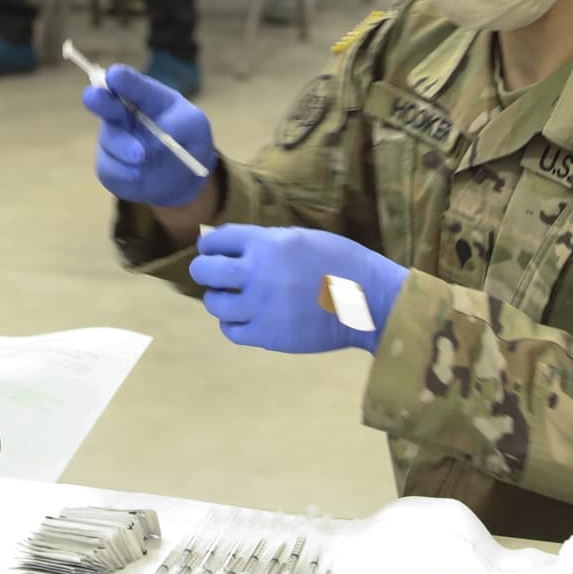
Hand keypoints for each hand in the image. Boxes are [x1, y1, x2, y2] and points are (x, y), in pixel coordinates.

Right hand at [84, 63, 214, 207]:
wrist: (182, 177)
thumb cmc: (188, 140)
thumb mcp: (194, 126)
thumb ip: (179, 124)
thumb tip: (153, 138)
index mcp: (145, 97)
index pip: (132, 83)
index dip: (122, 79)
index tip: (114, 75)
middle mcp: (123, 113)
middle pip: (104, 101)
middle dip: (98, 99)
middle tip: (92, 97)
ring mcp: (113, 139)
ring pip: (109, 138)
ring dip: (123, 146)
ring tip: (141, 156)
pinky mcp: (109, 165)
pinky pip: (108, 167)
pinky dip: (122, 171)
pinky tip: (136, 174)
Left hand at [188, 224, 408, 354]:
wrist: (368, 300)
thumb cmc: (340, 262)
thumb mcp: (301, 239)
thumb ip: (266, 243)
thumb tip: (234, 248)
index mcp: (267, 244)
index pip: (217, 241)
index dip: (210, 246)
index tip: (210, 250)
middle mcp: (257, 273)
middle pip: (206, 271)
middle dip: (204, 270)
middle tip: (210, 273)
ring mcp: (260, 306)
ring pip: (215, 304)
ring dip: (218, 299)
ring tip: (230, 298)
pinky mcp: (267, 334)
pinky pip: (232, 330)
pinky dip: (232, 324)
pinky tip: (242, 318)